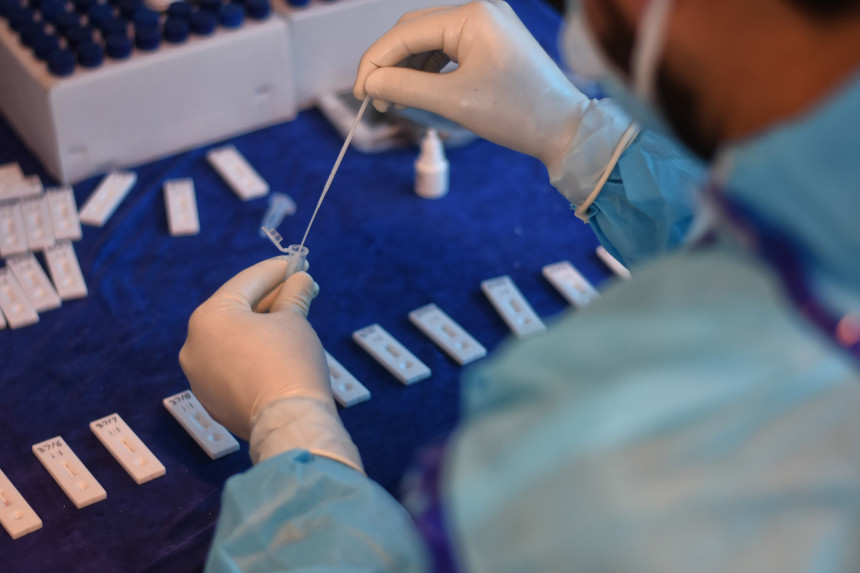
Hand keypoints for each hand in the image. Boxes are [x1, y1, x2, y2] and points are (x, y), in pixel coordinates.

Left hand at [179, 258, 329, 440]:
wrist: (288, 422)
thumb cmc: (290, 364)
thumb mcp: (294, 320)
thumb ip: (292, 296)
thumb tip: (300, 280)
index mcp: (209, 317)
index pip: (247, 282)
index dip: (276, 270)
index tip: (296, 264)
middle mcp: (194, 344)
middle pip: (236, 310)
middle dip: (270, 299)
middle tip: (299, 289)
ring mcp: (198, 375)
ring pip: (232, 340)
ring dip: (260, 327)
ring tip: (291, 319)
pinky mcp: (210, 399)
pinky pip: (231, 365)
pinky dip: (251, 354)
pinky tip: (276, 351)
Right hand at [353, 0, 591, 172]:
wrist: (566, 129)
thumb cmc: (517, 113)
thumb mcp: (453, 101)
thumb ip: (405, 87)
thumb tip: (370, 82)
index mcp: (471, 17)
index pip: (405, 32)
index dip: (375, 62)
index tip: (359, 92)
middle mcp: (479, 12)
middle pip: (414, 33)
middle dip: (390, 65)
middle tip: (374, 99)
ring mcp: (487, 27)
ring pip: (429, 43)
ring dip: (407, 71)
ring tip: (394, 102)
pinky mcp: (492, 44)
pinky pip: (448, 52)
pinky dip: (429, 73)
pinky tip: (417, 94)